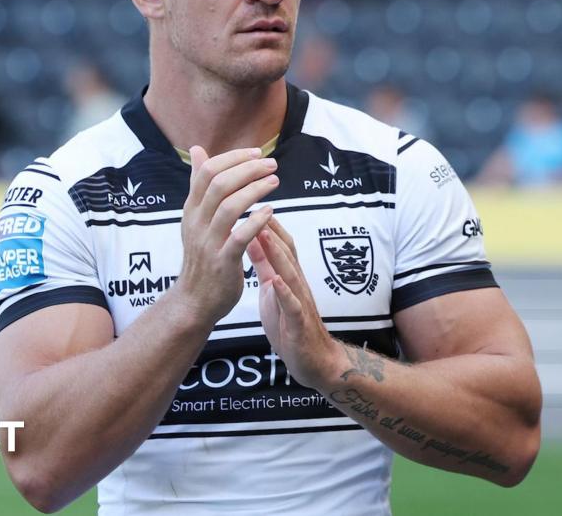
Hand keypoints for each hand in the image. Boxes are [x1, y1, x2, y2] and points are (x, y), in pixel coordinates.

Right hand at [173, 146, 278, 321]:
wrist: (194, 300)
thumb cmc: (202, 256)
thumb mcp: (195, 218)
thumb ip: (199, 185)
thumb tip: (198, 150)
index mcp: (191, 209)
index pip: (207, 171)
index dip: (233, 157)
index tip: (257, 153)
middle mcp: (196, 222)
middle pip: (218, 184)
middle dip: (247, 169)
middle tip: (272, 165)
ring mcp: (208, 242)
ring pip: (228, 207)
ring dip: (254, 190)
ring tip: (274, 182)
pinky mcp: (222, 262)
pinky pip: (239, 237)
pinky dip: (256, 221)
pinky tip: (270, 212)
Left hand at [247, 219, 340, 389]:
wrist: (313, 360)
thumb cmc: (289, 324)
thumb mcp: (272, 289)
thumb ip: (264, 265)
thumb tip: (251, 238)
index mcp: (287, 275)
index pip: (278, 242)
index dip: (264, 221)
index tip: (249, 202)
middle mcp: (295, 283)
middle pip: (286, 250)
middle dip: (271, 229)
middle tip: (255, 206)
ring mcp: (299, 302)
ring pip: (290, 273)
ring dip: (278, 253)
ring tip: (263, 235)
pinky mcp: (299, 323)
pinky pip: (293, 306)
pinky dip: (285, 293)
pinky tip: (276, 282)